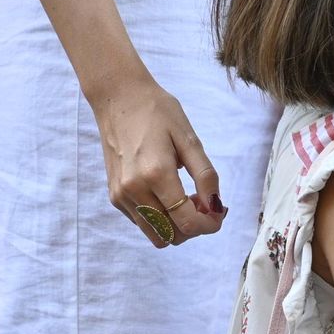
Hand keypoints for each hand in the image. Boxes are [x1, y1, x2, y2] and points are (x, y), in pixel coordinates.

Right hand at [88, 72, 226, 246]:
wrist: (118, 98)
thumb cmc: (158, 113)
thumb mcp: (190, 140)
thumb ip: (206, 177)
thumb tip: (216, 206)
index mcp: (156, 175)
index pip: (187, 222)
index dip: (209, 225)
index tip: (219, 211)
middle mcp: (134, 190)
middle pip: (173, 236)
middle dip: (195, 226)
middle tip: (203, 201)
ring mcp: (121, 195)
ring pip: (156, 235)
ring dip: (177, 226)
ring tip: (185, 198)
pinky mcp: (114, 196)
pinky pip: (143, 222)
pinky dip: (161, 218)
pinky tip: (168, 194)